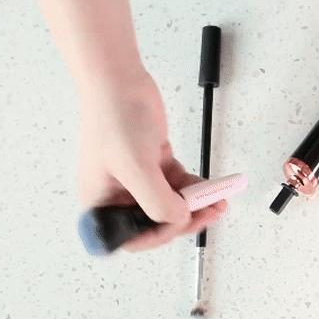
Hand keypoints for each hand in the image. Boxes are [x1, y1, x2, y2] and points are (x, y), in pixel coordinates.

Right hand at [76, 69, 226, 251]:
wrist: (120, 81)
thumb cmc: (115, 119)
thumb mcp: (136, 167)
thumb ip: (158, 201)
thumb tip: (180, 219)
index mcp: (100, 205)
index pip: (133, 237)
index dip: (160, 235)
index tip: (183, 222)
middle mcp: (117, 196)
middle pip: (156, 222)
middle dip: (185, 219)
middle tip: (211, 212)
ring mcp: (137, 180)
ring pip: (171, 203)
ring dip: (195, 204)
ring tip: (218, 200)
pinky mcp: (152, 165)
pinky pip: (177, 185)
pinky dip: (194, 187)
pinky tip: (210, 188)